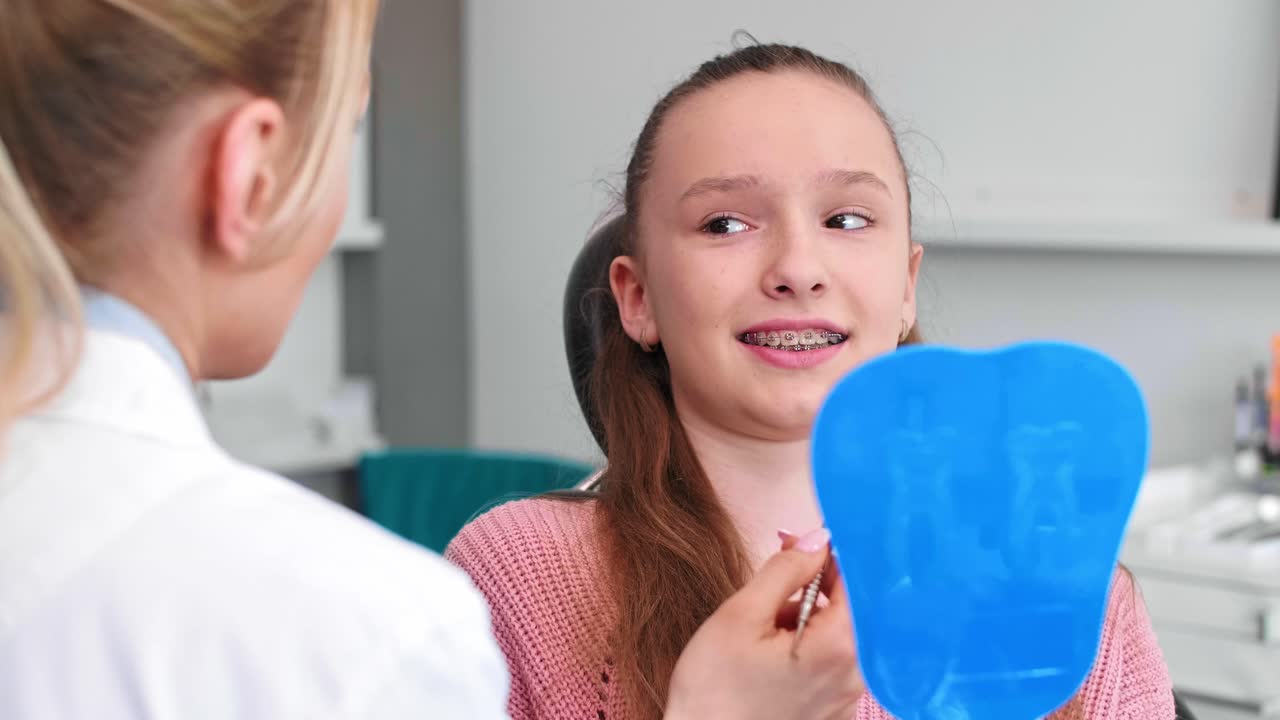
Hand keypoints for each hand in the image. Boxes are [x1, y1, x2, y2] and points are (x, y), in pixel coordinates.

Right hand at [665, 529, 863, 719]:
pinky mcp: (832, 713)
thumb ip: (785, 570)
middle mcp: (854, 676)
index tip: (798, 546)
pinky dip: (807, 648)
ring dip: (807, 619)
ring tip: (763, 632)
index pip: (856, 581)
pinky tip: (771, 657)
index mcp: (838, 648)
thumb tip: (817, 539)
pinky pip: (831, 663)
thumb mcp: (741, 615)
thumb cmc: (714, 690)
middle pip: (849, 608)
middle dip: (814, 587)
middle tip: (770, 588)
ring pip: (838, 635)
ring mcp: (846, 699)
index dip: (828, 554)